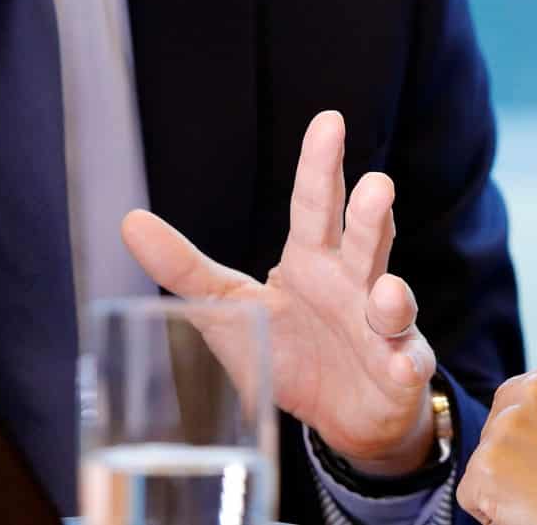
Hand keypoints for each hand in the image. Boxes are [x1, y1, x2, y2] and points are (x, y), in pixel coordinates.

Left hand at [121, 110, 439, 474]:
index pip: (314, 204)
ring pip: (392, 301)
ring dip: (394, 296)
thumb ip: (185, 269)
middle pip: (364, 240)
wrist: (342, 415)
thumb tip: (129, 221)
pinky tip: (402, 364)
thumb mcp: (229, 307)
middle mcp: (353, 282)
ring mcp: (382, 326)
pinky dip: (406, 363)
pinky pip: (407, 364)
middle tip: (377, 185)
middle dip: (371, 214)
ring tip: (385, 291)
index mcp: (311, 260)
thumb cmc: (289, 350)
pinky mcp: (400, 370)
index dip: (320, 165)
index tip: (328, 121)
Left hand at [460, 352, 536, 524]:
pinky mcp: (488, 464)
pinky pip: (471, 493)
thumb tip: (518, 419)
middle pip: (500, 419)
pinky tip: (534, 511)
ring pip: (487, 457)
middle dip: (517, 450)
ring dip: (508, 479)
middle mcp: (536, 384)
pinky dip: (493, 511)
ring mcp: (509, 423)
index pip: (526, 395)